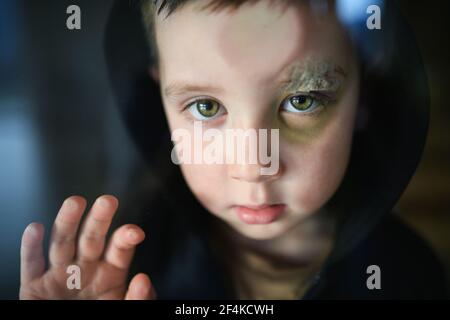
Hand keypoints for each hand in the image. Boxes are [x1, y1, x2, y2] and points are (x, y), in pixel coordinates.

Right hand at [19, 195, 155, 299]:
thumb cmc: (103, 317)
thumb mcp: (124, 310)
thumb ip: (137, 298)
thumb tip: (143, 279)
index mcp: (111, 273)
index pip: (119, 249)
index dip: (126, 238)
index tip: (135, 232)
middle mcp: (86, 268)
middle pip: (92, 238)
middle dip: (99, 219)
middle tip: (108, 201)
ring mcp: (60, 275)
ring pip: (62, 244)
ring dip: (67, 222)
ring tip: (75, 202)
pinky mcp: (35, 287)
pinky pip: (32, 265)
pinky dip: (31, 247)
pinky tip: (35, 228)